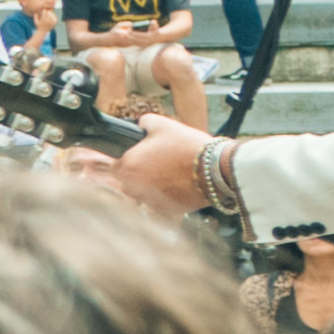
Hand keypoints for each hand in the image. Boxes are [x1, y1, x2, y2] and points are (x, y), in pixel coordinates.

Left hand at [104, 118, 220, 221]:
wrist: (217, 168)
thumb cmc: (187, 146)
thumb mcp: (162, 124)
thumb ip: (144, 123)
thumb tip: (140, 125)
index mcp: (127, 167)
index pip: (117, 167)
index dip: (129, 161)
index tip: (142, 158)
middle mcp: (133, 188)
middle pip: (129, 183)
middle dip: (141, 175)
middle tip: (160, 165)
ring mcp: (150, 202)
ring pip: (144, 195)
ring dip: (153, 188)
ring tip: (173, 175)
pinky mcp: (168, 211)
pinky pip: (162, 205)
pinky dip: (168, 198)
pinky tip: (180, 186)